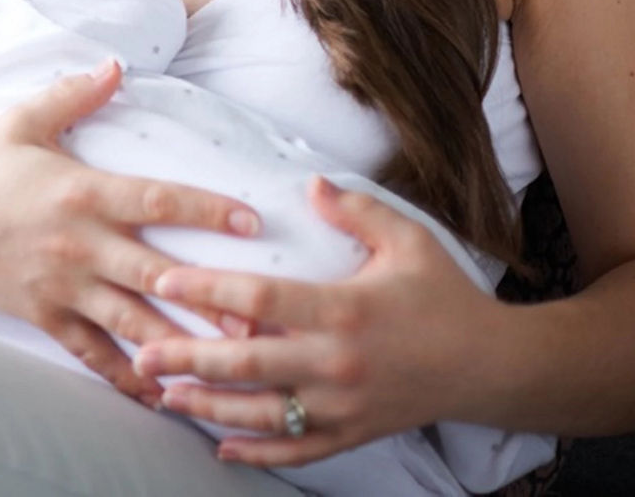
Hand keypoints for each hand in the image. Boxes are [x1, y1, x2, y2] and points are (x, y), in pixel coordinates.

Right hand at [0, 59, 261, 406]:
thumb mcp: (21, 122)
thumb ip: (72, 94)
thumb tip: (116, 63)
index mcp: (81, 193)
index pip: (155, 201)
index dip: (205, 210)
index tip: (250, 221)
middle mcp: (78, 244)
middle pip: (151, 272)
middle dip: (203, 295)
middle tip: (253, 316)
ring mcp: (61, 286)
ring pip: (127, 319)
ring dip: (174, 341)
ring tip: (218, 361)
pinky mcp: (45, 316)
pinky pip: (90, 351)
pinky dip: (123, 374)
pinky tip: (159, 390)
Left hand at [132, 177, 508, 465]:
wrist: (493, 365)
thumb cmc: (446, 297)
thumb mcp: (408, 241)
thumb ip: (356, 211)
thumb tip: (310, 182)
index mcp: (344, 310)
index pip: (260, 300)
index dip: (208, 291)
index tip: (164, 283)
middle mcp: (337, 363)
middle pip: (247, 364)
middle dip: (188, 360)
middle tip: (141, 354)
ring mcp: (343, 406)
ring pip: (262, 413)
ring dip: (208, 407)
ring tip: (164, 397)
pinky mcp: (352, 433)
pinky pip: (296, 451)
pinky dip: (256, 453)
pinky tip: (220, 448)